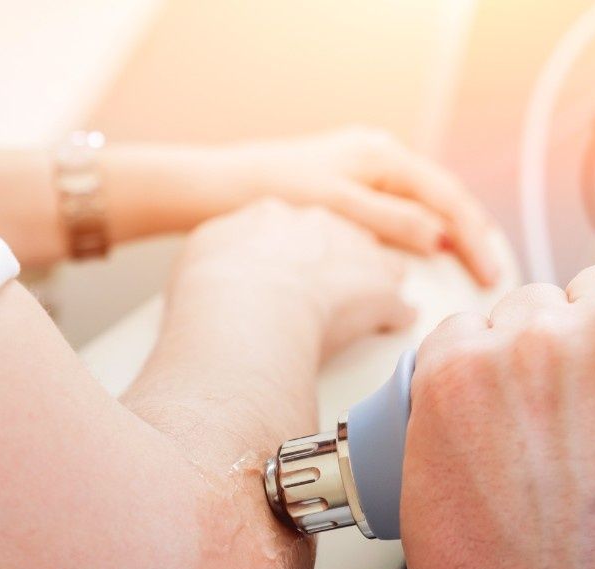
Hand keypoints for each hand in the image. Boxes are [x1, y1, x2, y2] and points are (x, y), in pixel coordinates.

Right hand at [171, 199, 413, 362]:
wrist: (244, 310)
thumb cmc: (210, 291)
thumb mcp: (198, 257)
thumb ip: (217, 254)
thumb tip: (217, 270)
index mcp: (271, 213)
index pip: (292, 226)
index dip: (292, 251)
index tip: (289, 271)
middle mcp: (317, 222)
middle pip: (340, 235)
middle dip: (338, 262)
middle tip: (325, 293)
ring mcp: (353, 252)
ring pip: (378, 261)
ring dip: (373, 284)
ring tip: (366, 310)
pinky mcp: (379, 290)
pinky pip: (396, 303)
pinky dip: (393, 316)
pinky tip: (387, 328)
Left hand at [200, 129, 501, 284]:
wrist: (216, 191)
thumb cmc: (272, 193)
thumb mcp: (339, 210)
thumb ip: (391, 221)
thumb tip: (439, 237)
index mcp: (382, 156)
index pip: (448, 198)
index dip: (474, 239)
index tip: (490, 275)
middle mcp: (377, 157)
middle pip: (441, 200)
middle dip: (470, 238)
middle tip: (490, 278)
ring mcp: (361, 172)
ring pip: (421, 206)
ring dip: (447, 236)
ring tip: (468, 269)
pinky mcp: (345, 192)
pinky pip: (397, 213)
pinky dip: (417, 236)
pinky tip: (419, 259)